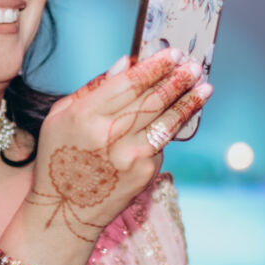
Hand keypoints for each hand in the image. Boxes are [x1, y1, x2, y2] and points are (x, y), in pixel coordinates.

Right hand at [23, 47, 209, 242]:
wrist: (65, 211)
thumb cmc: (60, 156)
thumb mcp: (61, 116)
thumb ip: (93, 88)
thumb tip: (126, 63)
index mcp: (85, 116)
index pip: (128, 84)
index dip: (154, 67)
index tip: (172, 54)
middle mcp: (109, 135)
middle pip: (153, 100)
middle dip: (178, 80)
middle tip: (194, 66)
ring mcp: (130, 156)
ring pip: (167, 122)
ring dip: (189, 102)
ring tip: (205, 87)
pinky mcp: (143, 174)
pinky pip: (161, 144)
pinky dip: (171, 128)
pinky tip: (183, 115)